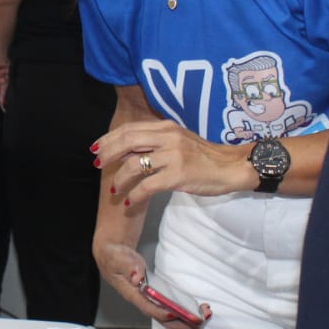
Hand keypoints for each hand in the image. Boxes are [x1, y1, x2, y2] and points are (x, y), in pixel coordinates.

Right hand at [92, 240, 209, 328]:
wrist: (112, 255)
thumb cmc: (115, 257)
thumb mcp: (118, 258)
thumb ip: (127, 266)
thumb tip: (136, 277)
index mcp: (132, 294)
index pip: (148, 308)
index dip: (162, 312)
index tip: (176, 314)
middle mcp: (143, 301)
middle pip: (163, 320)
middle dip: (182, 323)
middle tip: (200, 320)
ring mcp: (150, 301)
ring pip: (170, 318)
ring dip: (188, 320)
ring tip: (205, 315)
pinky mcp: (156, 298)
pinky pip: (171, 310)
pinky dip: (185, 313)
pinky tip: (198, 310)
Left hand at [97, 118, 253, 206]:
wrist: (232, 167)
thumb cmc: (205, 157)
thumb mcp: (179, 140)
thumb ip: (157, 140)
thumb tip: (128, 148)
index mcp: (167, 127)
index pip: (130, 129)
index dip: (109, 138)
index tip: (97, 148)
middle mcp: (168, 138)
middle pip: (127, 141)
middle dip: (107, 154)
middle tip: (97, 165)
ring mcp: (174, 156)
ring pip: (134, 164)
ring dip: (119, 178)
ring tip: (115, 189)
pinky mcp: (179, 175)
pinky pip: (148, 185)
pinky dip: (135, 195)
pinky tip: (131, 201)